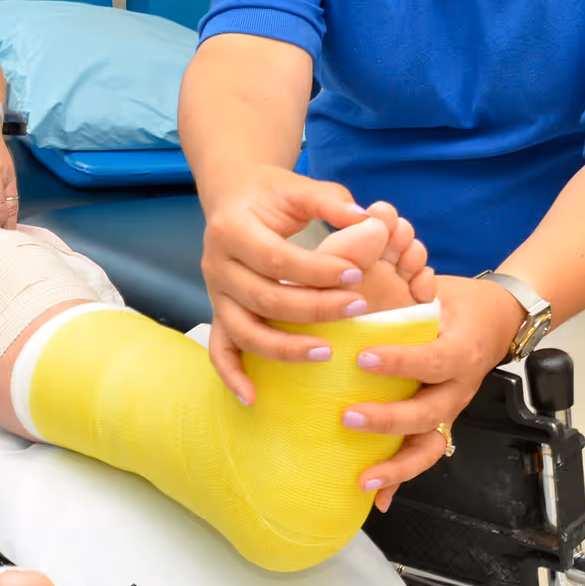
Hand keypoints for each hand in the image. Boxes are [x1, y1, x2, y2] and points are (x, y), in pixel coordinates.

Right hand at [199, 164, 405, 401]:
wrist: (233, 197)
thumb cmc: (272, 195)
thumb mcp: (299, 188)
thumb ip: (332, 201)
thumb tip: (369, 221)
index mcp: (232, 229)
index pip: (276, 258)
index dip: (317, 270)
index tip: (357, 273)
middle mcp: (216, 264)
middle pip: (264, 298)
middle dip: (315, 308)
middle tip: (359, 308)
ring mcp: (215, 294)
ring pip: (244, 330)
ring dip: (285, 347)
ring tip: (327, 352)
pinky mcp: (219, 313)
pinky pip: (220, 350)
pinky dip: (233, 376)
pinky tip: (254, 397)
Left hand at [345, 274, 525, 510]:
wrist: (498, 318)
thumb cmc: (456, 300)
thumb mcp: (435, 286)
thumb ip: (402, 285)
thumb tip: (360, 267)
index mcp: (461, 350)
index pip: (434, 361)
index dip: (401, 362)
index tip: (363, 357)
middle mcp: (459, 386)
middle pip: (430, 414)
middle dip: (389, 421)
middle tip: (349, 416)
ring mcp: (450, 409)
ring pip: (431, 446)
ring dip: (398, 467)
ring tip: (363, 478)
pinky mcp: (440, 423)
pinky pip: (424, 454)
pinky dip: (401, 480)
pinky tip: (378, 499)